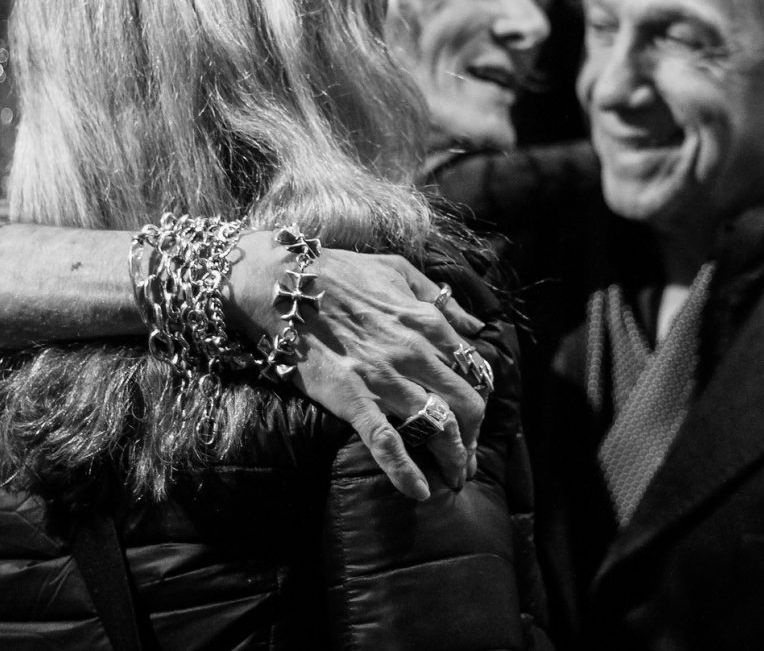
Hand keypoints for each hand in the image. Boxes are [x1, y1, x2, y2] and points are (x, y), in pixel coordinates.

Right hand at [221, 235, 486, 501]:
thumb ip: (440, 298)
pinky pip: (387, 443)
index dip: (481, 396)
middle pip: (466, 403)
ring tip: (456, 478)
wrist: (282, 284)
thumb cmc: (338, 273)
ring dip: (453, 458)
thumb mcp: (399, 271)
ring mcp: (385, 378)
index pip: (473, 367)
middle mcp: (414, 352)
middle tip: (470, 457)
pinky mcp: (352, 400)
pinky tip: (420, 492)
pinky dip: (406, 471)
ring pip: (437, 426)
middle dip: (474, 436)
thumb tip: (473, 327)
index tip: (476, 415)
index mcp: (427, 321)